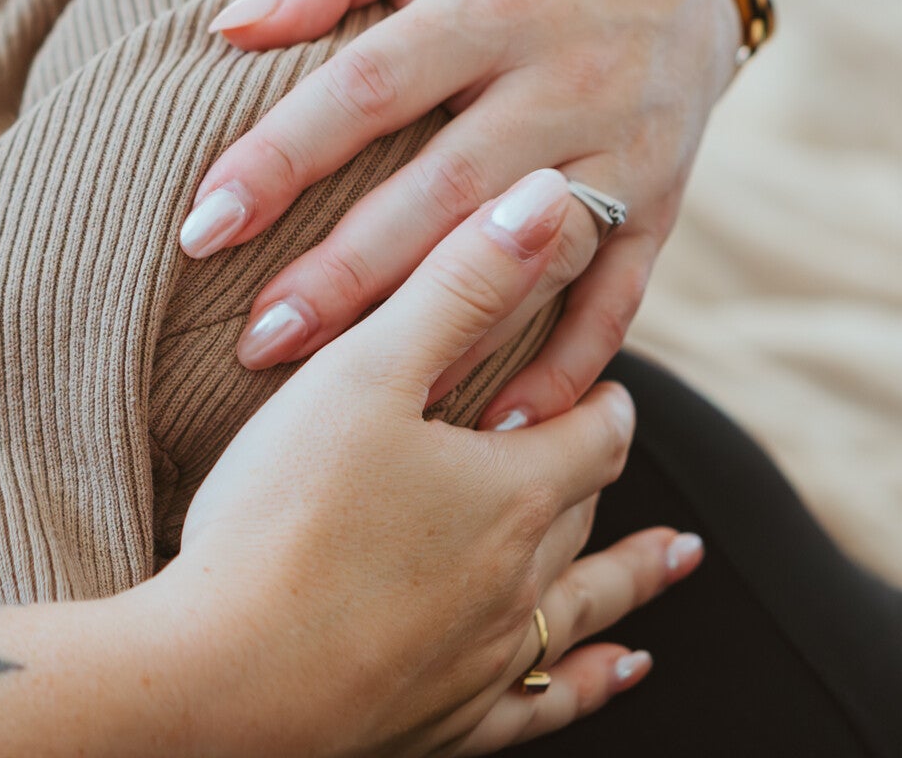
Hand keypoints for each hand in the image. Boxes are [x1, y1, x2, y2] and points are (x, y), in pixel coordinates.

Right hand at [148, 169, 702, 756]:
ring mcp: (484, 659)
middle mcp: (517, 578)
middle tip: (609, 438)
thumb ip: (457, 284)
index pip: (587, 432)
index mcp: (509, 490)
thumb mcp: (365, 374)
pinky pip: (544, 705)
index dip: (600, 401)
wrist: (223, 676)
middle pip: (582, 511)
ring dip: (630, 575)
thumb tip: (549, 197)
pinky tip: (618, 672)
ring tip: (677, 557)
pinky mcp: (445, 724)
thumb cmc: (282, 515)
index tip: (607, 382)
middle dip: (599, 468)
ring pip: (580, 606)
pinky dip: (588, 682)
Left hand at [182, 0, 736, 428]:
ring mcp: (622, 152)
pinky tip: (486, 430)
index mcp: (492, 3)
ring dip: (441, 334)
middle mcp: (566, 79)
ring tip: (348, 394)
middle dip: (346, 274)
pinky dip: (559, 371)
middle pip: (441, 191)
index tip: (201, 226)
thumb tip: (229, 28)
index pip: (369, 87)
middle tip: (256, 340)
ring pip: (525, 260)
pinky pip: (615, 302)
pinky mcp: (662, 208)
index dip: (281, 156)